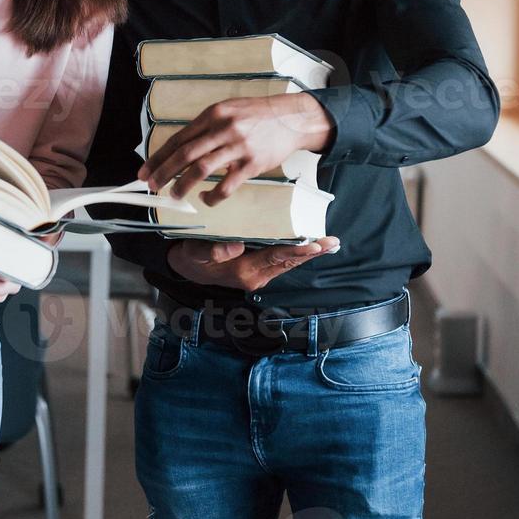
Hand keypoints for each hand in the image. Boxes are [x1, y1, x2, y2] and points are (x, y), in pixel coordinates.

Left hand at [139, 93, 333, 204]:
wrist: (292, 118)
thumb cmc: (257, 115)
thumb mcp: (228, 110)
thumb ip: (206, 126)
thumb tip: (180, 147)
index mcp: (213, 114)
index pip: (179, 138)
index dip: (159, 157)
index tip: (145, 170)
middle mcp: (223, 128)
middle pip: (185, 154)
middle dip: (164, 172)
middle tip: (151, 185)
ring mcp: (238, 146)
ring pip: (202, 169)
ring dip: (183, 185)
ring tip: (173, 195)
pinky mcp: (252, 164)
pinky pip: (226, 185)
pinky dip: (212, 195)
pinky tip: (205, 198)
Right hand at [167, 236, 340, 292]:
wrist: (186, 269)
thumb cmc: (191, 257)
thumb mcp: (195, 252)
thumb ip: (212, 250)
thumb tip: (236, 246)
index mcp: (243, 271)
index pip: (275, 258)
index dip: (295, 251)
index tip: (314, 245)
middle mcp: (255, 277)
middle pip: (288, 262)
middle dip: (311, 252)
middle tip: (333, 242)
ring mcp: (259, 276)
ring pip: (288, 263)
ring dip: (309, 254)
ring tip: (330, 243)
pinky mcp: (259, 271)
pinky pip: (282, 262)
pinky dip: (298, 254)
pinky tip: (311, 246)